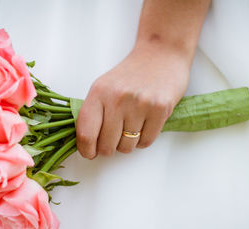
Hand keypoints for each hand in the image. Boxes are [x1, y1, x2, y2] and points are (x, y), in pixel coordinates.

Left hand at [76, 44, 190, 158]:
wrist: (161, 54)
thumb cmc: (131, 74)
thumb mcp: (105, 86)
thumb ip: (94, 112)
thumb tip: (87, 144)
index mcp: (98, 92)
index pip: (86, 133)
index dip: (86, 150)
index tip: (89, 153)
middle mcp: (117, 98)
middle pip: (107, 146)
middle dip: (109, 148)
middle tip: (114, 139)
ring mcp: (140, 104)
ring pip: (127, 147)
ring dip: (128, 143)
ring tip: (132, 127)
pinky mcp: (160, 109)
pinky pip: (146, 142)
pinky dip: (144, 140)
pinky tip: (145, 125)